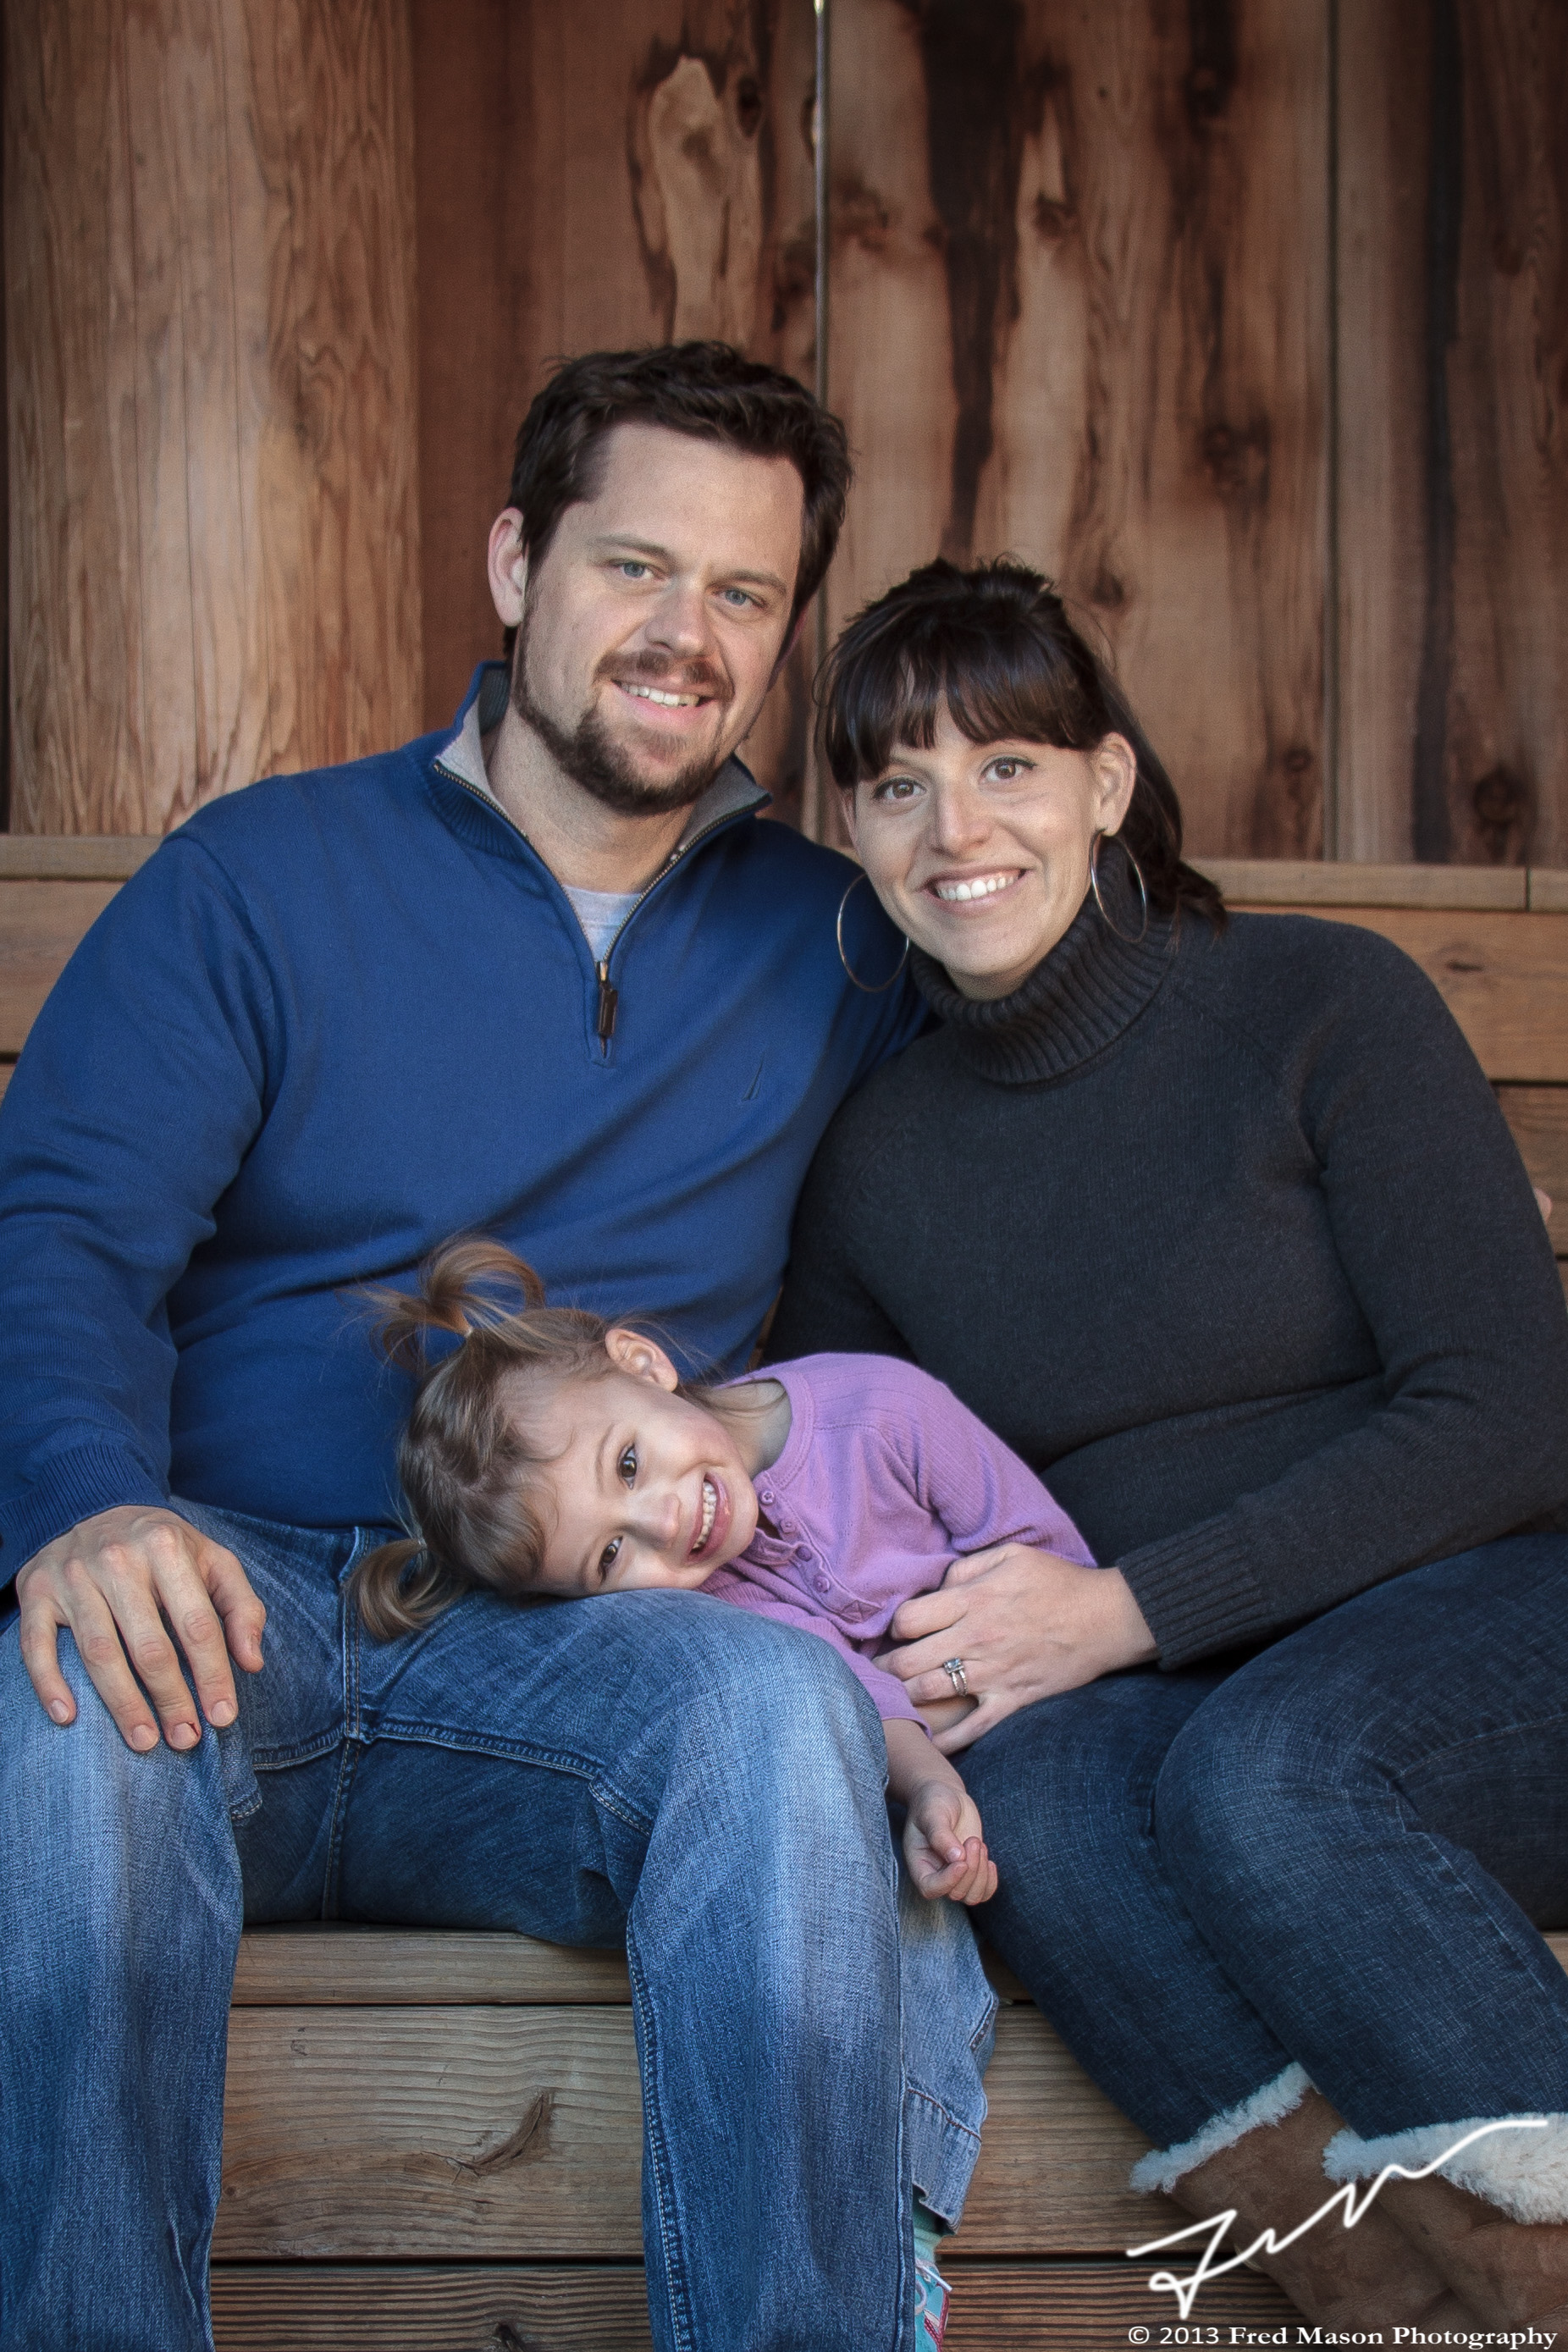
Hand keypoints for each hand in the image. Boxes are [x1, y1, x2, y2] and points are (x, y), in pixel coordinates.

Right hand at [16, 1505, 265, 1752]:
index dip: (212, 1675)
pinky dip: (50, 1684)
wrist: (91, 1504)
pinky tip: (68, 1718)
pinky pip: (37, 1645)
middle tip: (185, 1740)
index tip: (223, 1717)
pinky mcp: (36, 1590)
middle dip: (171, 1699)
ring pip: (99, 1652)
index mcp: (167, 1546)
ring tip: (145, 1741)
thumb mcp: (213, 1560)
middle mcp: (118, 1559)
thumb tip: (252, 1663)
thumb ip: (241, 1607)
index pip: (197, 1624)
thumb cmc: (163, 1547)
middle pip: (149, 1645)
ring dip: (123, 1704)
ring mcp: (73, 1575)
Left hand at [880, 1545, 1156, 1754]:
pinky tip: (926, 1743)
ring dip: (905, 1697)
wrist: (1107, 1619)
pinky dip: (946, 1742)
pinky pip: (972, 1730)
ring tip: (893, 1696)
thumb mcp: (1011, 1556)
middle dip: (886, 1667)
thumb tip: (936, 1586)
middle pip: (909, 1662)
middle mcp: (976, 1640)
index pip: (908, 1620)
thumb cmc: (1058, 1582)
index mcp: (973, 1601)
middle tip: (878, 1670)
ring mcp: (993, 1675)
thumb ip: (966, 1568)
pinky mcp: (1012, 1701)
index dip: (896, 1625)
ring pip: (930, 1694)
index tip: (901, 1630)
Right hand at [903, 1774, 996, 1904]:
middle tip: (973, 1840)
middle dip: (970, 1869)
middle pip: (955, 1893)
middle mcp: (935, 1874)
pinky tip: (989, 1861)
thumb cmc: (932, 1802)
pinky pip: (983, 1892)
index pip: (930, 1888)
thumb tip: (956, 1858)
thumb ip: (941, 1835)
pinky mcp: (970, 1871)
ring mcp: (954, 1875)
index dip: (948, 1881)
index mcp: (919, 1863)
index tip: (962, 1861)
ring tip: (978, 1844)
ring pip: (971, 1896)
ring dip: (981, 1874)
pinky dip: (990, 1881)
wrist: (945, 1795)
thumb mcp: (932, 1814)